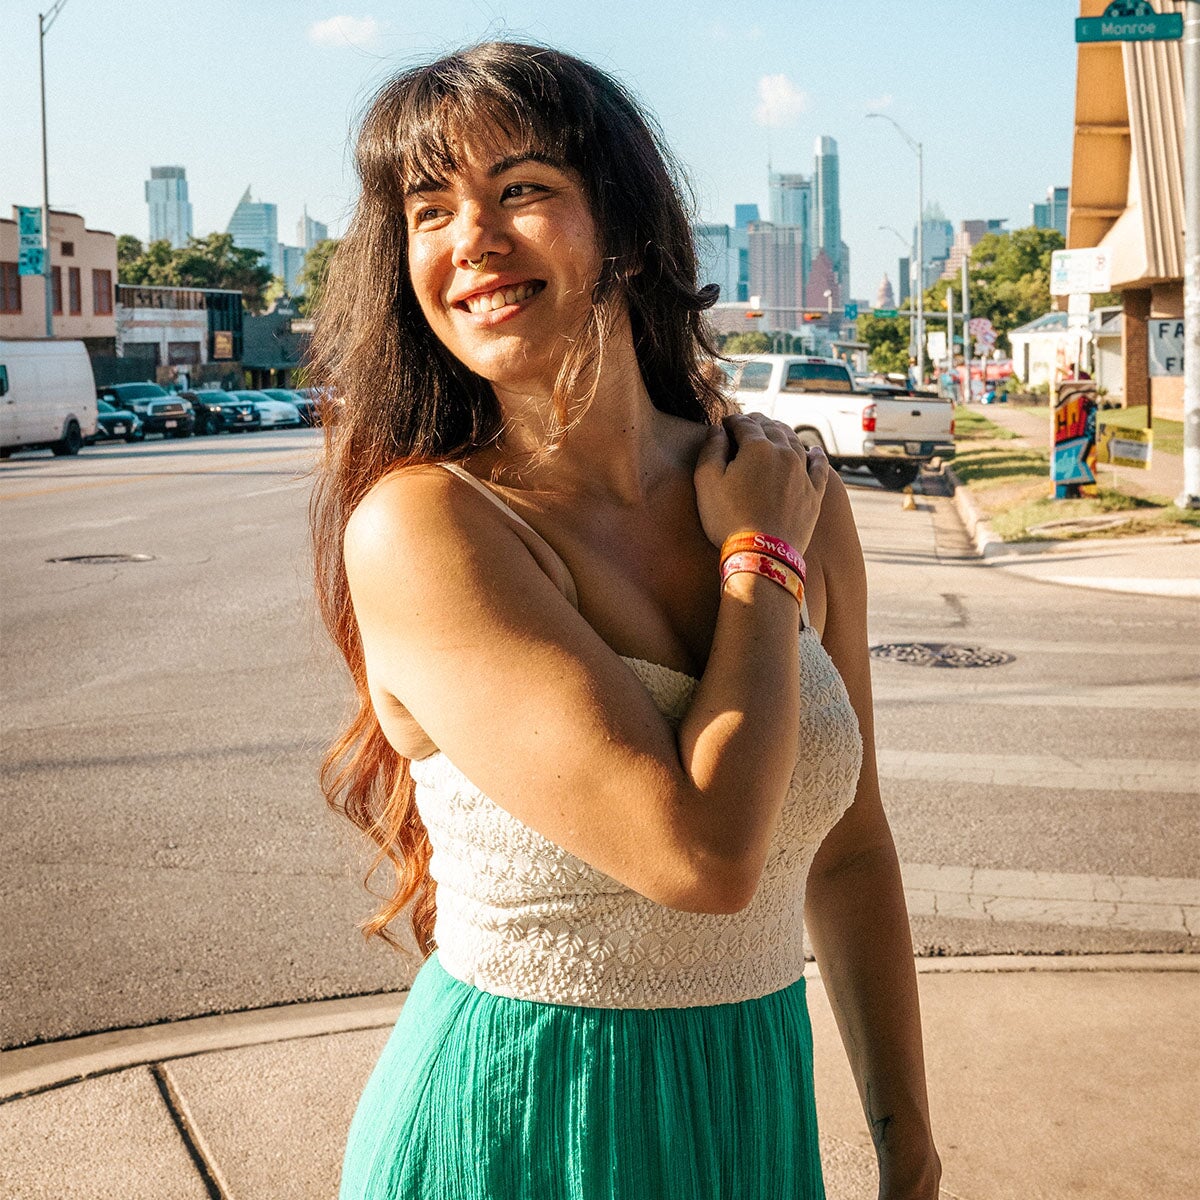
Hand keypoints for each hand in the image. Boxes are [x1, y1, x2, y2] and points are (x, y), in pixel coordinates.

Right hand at [693, 413, 828, 551]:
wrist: (762, 554)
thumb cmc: (728, 519)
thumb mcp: (706, 481)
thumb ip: (711, 449)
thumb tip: (718, 430)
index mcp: (757, 447)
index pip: (744, 423)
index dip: (732, 421)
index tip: (724, 424)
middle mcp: (785, 453)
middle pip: (771, 427)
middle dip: (756, 423)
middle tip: (746, 425)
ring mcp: (803, 472)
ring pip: (794, 441)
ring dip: (782, 433)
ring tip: (773, 433)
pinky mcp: (814, 493)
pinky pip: (820, 466)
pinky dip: (816, 455)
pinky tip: (814, 451)